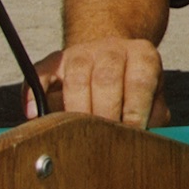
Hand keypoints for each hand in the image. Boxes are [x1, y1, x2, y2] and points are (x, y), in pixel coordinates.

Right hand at [27, 39, 169, 127]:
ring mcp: (81, 53)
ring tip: (78, 133)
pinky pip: (40, 73)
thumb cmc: (134, 84)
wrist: (112, 54)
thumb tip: (146, 138)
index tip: (131, 132)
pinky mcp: (54, 61)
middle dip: (105, 113)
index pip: (140, 81)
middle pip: (106, 79)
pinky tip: (35, 114)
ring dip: (76, 110)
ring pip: (75, 79)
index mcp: (142, 55)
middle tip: (103, 138)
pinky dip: (35, 93)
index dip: (135, 109)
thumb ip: (153, 114)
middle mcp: (112, 49)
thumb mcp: (153, 94)